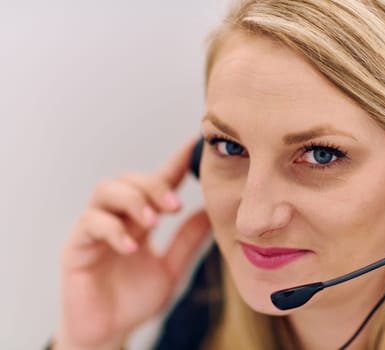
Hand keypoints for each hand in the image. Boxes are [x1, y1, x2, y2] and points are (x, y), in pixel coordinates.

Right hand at [54, 138, 210, 349]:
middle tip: (174, 206)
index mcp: (140, 220)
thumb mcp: (172, 268)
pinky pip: (90, 224)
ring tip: (153, 221)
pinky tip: (131, 245)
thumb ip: (188, 241)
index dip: (175, 163)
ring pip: (106, 190)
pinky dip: (112, 229)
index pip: (157, 183)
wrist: (110, 333)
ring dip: (133, 200)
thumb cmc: (135, 301)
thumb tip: (210, 212)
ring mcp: (94, 230)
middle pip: (129, 179)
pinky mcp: (76, 247)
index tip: (194, 147)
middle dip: (154, 186)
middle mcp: (117, 218)